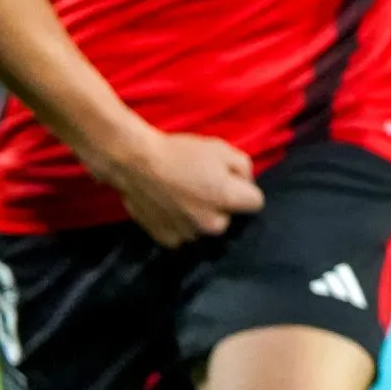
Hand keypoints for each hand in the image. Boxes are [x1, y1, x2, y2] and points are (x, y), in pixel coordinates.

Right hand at [107, 132, 264, 247]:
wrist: (134, 163)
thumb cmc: (180, 153)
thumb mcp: (221, 148)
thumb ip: (244, 168)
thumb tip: (246, 183)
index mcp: (227, 200)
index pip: (255, 203)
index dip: (244, 189)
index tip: (230, 181)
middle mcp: (211, 224)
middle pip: (228, 217)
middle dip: (221, 205)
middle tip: (202, 187)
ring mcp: (188, 235)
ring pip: (205, 228)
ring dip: (200, 216)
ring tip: (182, 196)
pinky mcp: (167, 240)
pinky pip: (183, 235)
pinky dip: (179, 224)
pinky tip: (169, 207)